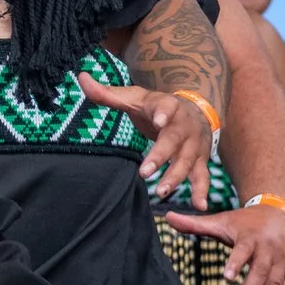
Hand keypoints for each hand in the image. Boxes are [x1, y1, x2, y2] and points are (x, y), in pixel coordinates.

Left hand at [76, 73, 210, 205]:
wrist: (197, 109)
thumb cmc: (157, 107)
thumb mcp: (135, 98)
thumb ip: (108, 93)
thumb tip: (81, 78)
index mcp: (168, 106)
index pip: (166, 107)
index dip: (164, 113)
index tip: (159, 121)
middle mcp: (184, 125)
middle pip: (174, 140)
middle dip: (162, 156)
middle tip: (145, 173)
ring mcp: (195, 144)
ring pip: (188, 161)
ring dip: (176, 177)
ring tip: (161, 192)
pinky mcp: (200, 159)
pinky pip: (202, 176)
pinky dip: (202, 191)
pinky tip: (199, 206)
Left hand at [163, 204, 284, 284]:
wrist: (282, 211)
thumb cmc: (247, 220)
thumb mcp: (223, 220)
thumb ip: (195, 224)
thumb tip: (168, 217)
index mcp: (251, 238)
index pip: (243, 250)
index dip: (236, 262)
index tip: (227, 276)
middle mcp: (268, 251)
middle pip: (260, 271)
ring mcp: (281, 263)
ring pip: (277, 283)